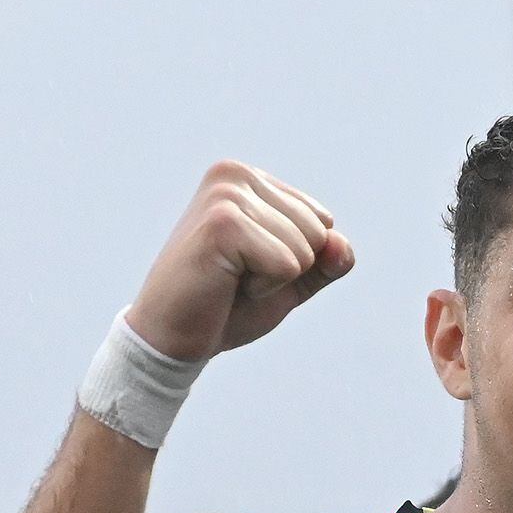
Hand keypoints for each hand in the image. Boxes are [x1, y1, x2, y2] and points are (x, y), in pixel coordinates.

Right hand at [124, 162, 352, 361]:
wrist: (172, 337)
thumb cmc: (227, 305)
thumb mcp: (292, 281)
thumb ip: (327, 262)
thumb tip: (341, 243)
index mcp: (248, 179)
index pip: (323, 221)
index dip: (297, 259)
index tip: (249, 265)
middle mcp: (234, 176)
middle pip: (319, 232)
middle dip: (288, 268)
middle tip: (237, 276)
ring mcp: (226, 196)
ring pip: (306, 249)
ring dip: (274, 280)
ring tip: (229, 279)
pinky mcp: (222, 224)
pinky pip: (288, 266)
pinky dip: (265, 289)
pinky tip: (225, 284)